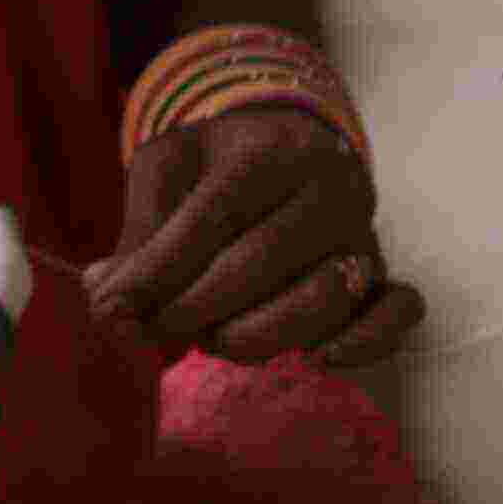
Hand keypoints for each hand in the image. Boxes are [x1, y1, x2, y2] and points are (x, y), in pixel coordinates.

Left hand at [96, 102, 418, 369]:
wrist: (285, 145)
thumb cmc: (215, 163)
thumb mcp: (166, 172)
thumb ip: (139, 233)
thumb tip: (107, 300)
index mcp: (272, 150)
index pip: (211, 219)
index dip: (157, 270)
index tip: (112, 306)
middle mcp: (330, 187)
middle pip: (259, 263)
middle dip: (193, 306)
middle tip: (157, 324)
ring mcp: (363, 232)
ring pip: (320, 300)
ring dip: (253, 335)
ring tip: (211, 334)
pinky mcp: (382, 274)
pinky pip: (395, 315)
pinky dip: (361, 343)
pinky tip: (313, 358)